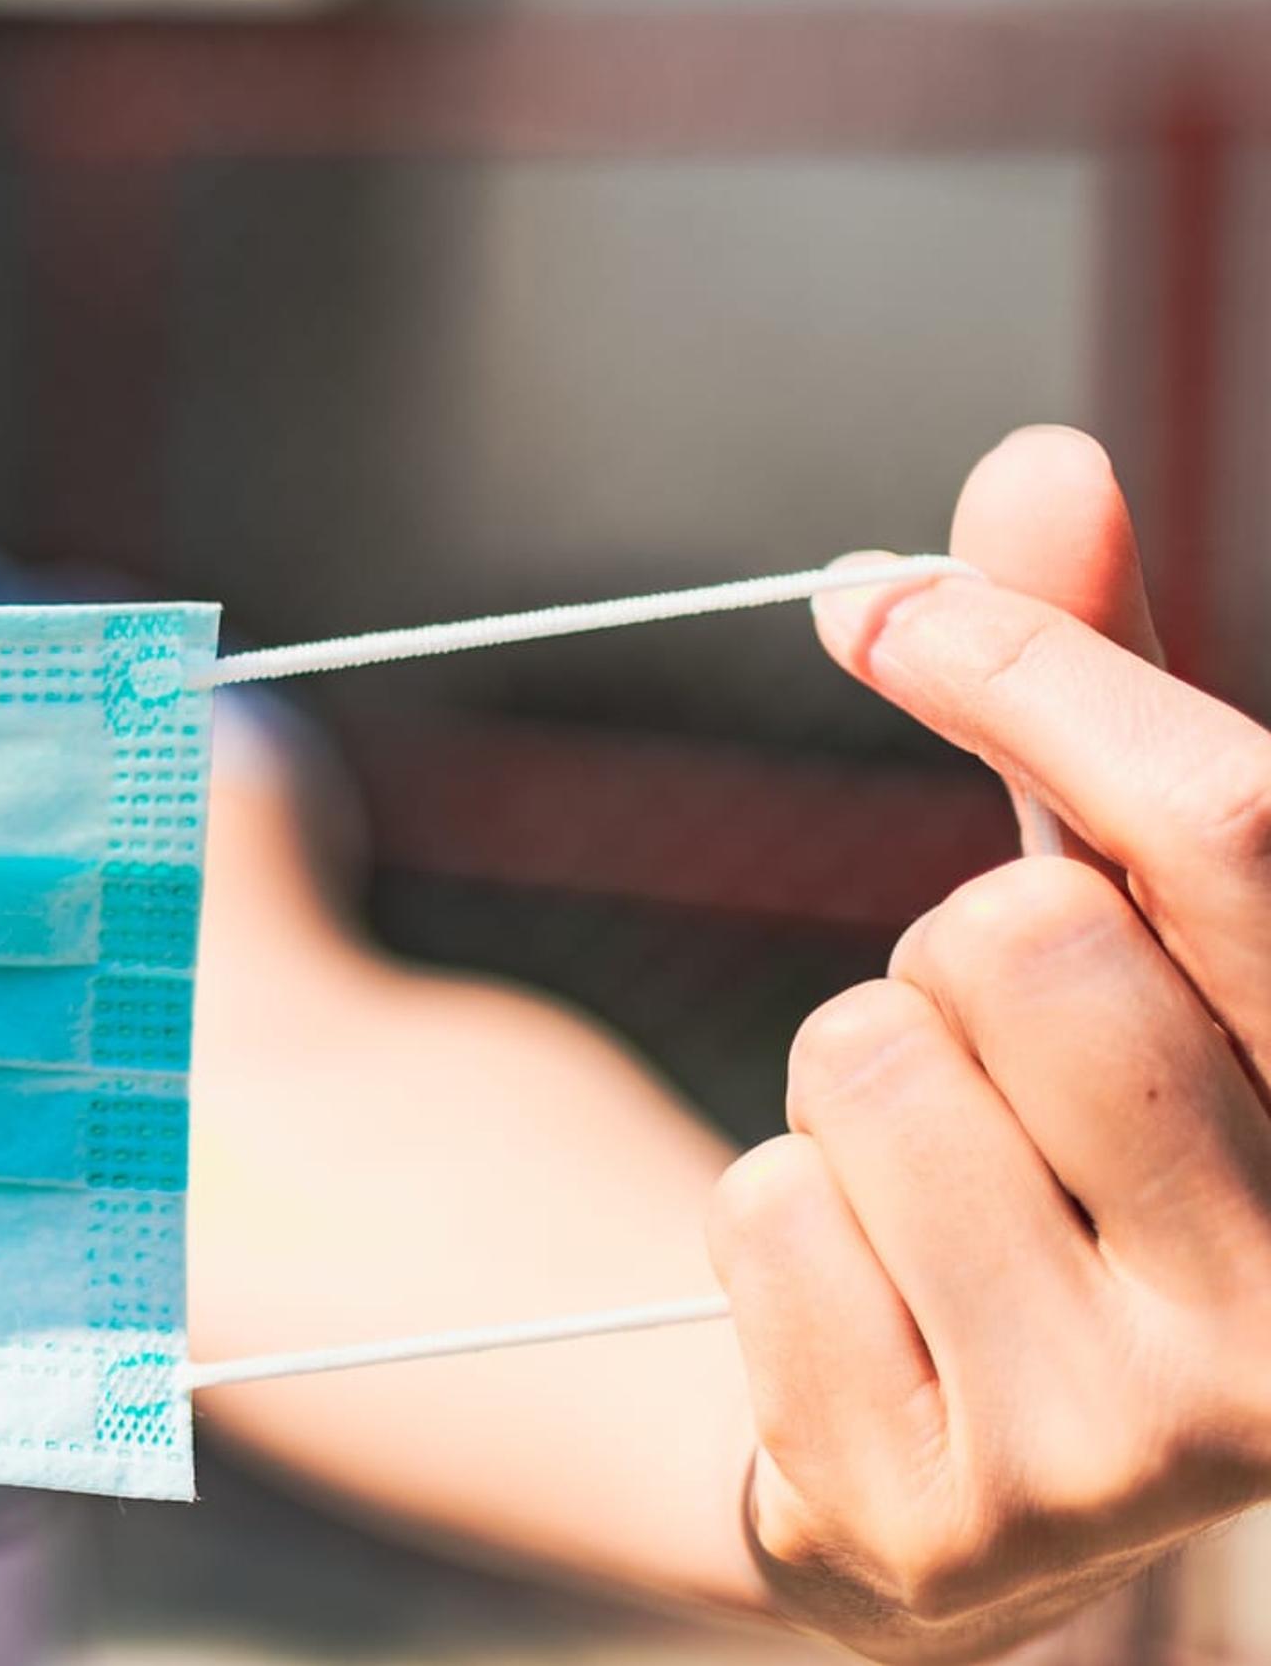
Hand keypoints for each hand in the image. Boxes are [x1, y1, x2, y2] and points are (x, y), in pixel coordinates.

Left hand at [711, 427, 1270, 1657]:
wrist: (954, 1439)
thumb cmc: (1068, 1120)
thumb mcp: (1106, 910)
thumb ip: (1088, 697)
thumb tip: (1043, 455)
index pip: (1235, 833)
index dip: (1034, 672)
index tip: (877, 601)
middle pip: (1020, 939)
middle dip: (949, 950)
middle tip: (995, 1062)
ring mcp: (1140, 1460)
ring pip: (868, 1064)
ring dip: (851, 1089)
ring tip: (940, 1190)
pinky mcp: (941, 1530)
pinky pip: (762, 1214)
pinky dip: (771, 1221)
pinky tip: (869, 1308)